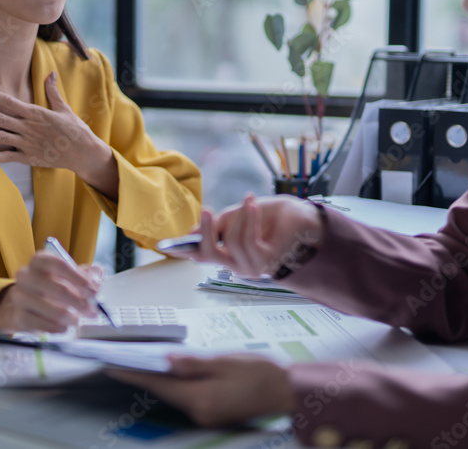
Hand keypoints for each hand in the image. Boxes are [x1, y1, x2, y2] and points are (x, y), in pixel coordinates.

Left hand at [0, 72, 118, 197]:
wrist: (84, 153)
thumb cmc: (75, 130)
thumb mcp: (64, 109)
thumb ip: (53, 92)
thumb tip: (50, 73)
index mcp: (37, 114)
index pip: (10, 102)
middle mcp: (30, 128)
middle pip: (1, 119)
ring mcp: (29, 144)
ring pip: (1, 138)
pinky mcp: (31, 158)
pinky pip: (11, 157)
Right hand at [0, 251, 101, 333]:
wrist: (25, 304)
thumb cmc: (51, 286)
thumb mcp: (69, 275)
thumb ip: (86, 273)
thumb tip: (98, 274)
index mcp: (40, 260)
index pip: (59, 264)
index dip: (79, 278)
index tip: (94, 290)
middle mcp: (26, 275)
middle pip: (57, 288)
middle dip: (79, 302)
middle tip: (92, 311)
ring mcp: (19, 295)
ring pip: (49, 308)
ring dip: (68, 317)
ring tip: (77, 319)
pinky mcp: (18, 315)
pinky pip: (41, 324)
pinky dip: (56, 327)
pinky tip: (63, 327)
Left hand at [107, 354, 295, 427]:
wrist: (286, 392)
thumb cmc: (260, 372)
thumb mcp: (225, 361)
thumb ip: (194, 363)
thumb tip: (167, 361)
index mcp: (200, 398)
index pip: (158, 384)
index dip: (133, 374)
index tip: (111, 366)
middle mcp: (198, 412)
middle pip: (164, 392)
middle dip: (142, 376)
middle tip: (120, 360)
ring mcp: (206, 416)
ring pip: (175, 395)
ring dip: (159, 381)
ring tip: (140, 363)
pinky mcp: (213, 414)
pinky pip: (188, 398)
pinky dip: (176, 386)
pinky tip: (171, 373)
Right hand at [178, 196, 322, 277]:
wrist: (301, 220)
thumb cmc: (270, 218)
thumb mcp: (237, 216)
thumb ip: (217, 224)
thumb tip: (193, 231)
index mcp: (226, 254)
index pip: (198, 255)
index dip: (181, 250)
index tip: (166, 245)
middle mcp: (235, 265)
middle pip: (207, 254)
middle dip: (205, 230)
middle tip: (207, 210)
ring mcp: (250, 267)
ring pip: (231, 241)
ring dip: (240, 216)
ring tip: (249, 200)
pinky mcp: (265, 263)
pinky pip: (248, 240)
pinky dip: (249, 218)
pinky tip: (252, 205)